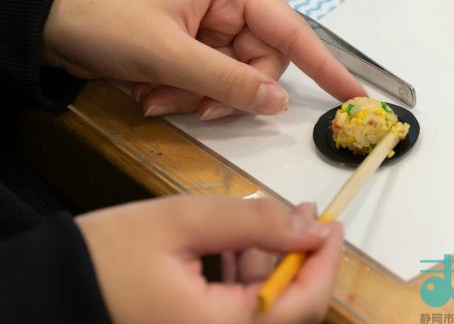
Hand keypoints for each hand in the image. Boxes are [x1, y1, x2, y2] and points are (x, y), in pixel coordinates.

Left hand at [42, 0, 365, 119]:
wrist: (55, 23)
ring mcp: (214, 29)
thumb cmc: (107, 20)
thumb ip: (227, 81)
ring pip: (234, 80)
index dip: (327, 66)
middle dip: (228, 93)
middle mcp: (230, 6)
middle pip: (261, 65)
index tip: (355, 95)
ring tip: (159, 96)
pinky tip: (154, 93)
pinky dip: (187, 95)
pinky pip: (212, 82)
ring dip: (200, 97)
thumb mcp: (169, 53)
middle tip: (193, 107)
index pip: (292, 32)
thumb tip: (277, 101)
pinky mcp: (198, 47)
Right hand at [76, 196, 342, 323]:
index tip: (333, 223)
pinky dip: (246, 272)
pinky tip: (242, 241)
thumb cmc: (109, 254)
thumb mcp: (184, 221)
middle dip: (302, 255)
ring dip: (274, 259)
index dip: (326, 261)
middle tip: (307, 213)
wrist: (53, 289)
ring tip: (278, 216)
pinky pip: (236, 305)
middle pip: (288, 306)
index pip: (304, 303)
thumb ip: (253, 222)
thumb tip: (309, 228)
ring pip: (263, 303)